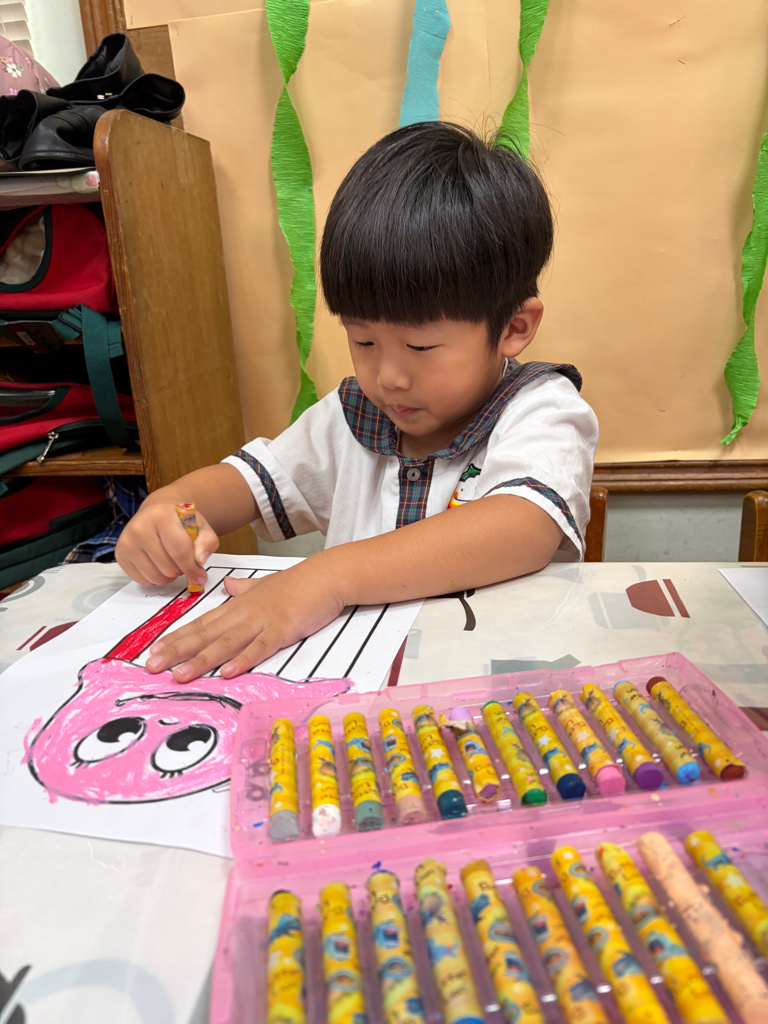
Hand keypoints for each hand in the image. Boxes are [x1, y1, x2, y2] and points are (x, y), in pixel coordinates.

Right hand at [116, 501, 218, 586]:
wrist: (157, 512)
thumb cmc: (180, 521)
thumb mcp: (201, 527)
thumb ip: (207, 543)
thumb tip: (199, 561)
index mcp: (162, 516)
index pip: (179, 551)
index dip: (192, 569)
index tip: (200, 577)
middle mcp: (140, 527)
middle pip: (168, 568)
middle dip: (181, 570)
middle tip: (183, 562)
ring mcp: (127, 541)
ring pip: (155, 577)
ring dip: (168, 576)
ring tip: (171, 562)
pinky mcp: (120, 554)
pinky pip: (142, 580)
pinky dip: (154, 578)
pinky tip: (158, 564)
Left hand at [144, 559, 345, 680]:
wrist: (326, 575)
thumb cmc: (299, 583)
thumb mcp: (264, 584)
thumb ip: (244, 588)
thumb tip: (228, 586)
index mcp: (238, 605)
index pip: (201, 623)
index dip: (177, 637)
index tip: (154, 650)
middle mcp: (244, 613)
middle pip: (205, 634)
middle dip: (177, 651)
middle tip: (152, 666)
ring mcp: (262, 621)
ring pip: (226, 642)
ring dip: (201, 660)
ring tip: (180, 675)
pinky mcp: (283, 629)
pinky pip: (260, 647)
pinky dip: (243, 659)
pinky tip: (228, 672)